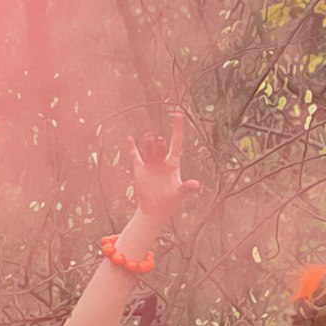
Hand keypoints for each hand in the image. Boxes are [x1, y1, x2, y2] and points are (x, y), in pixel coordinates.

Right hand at [125, 108, 201, 222]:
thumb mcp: (179, 194)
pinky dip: (132, 147)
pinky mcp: (140, 170)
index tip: (177, 114)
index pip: (176, 142)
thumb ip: (186, 188)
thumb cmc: (170, 202)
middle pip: (161, 148)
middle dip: (159, 144)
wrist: (155, 210)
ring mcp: (151, 165)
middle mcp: (162, 161)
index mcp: (174, 164)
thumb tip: (196, 185)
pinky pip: (135, 156)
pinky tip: (130, 138)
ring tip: (150, 138)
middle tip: (159, 141)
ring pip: (149, 150)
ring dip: (149, 144)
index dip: (177, 128)